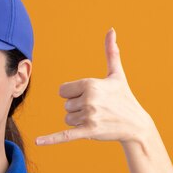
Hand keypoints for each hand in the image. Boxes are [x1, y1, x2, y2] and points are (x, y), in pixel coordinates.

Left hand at [35, 27, 154, 145]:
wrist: (135, 124)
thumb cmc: (124, 97)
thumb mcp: (116, 75)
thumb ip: (111, 52)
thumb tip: (111, 30)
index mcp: (91, 84)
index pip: (63, 91)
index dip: (73, 94)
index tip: (90, 96)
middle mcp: (89, 99)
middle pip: (65, 105)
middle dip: (77, 108)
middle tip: (97, 109)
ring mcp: (89, 116)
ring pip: (67, 119)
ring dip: (78, 120)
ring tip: (96, 118)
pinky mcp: (88, 131)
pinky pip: (65, 135)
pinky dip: (51, 139)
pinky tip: (37, 142)